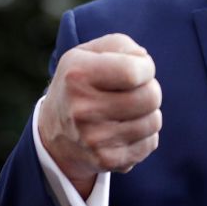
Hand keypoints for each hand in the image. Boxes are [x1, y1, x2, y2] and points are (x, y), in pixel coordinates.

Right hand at [38, 33, 162, 196]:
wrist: (53, 133)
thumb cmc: (81, 83)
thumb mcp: (90, 53)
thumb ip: (121, 45)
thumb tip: (143, 60)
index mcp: (78, 75)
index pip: (135, 72)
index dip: (146, 68)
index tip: (138, 70)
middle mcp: (82, 109)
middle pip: (151, 97)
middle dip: (150, 90)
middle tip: (134, 92)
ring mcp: (93, 138)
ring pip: (154, 122)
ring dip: (148, 114)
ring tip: (127, 111)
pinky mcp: (105, 160)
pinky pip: (150, 144)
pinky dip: (145, 136)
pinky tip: (125, 130)